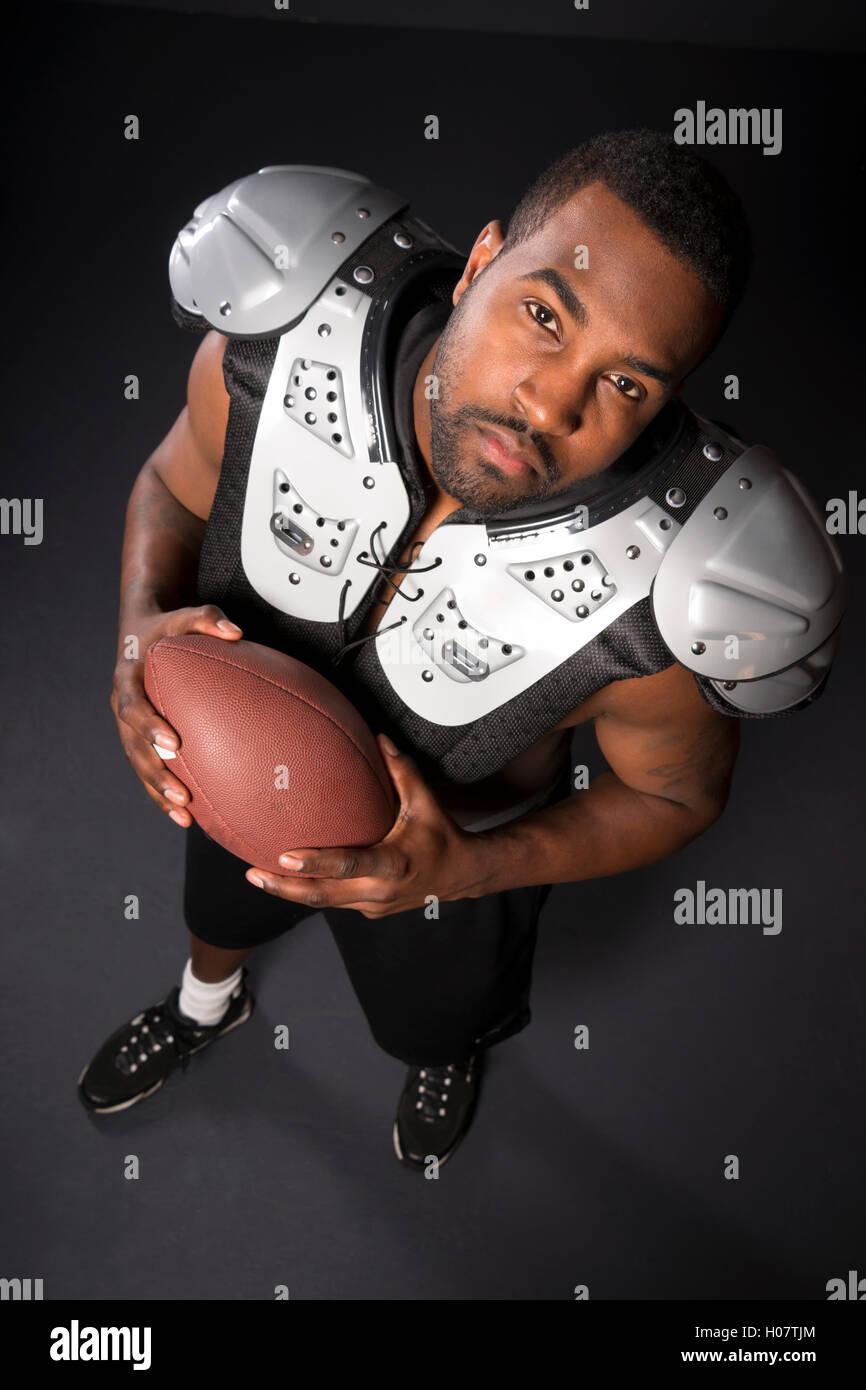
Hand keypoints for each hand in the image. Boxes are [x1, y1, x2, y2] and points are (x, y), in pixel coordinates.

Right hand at [110, 603, 242, 827]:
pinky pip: (148, 770)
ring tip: (184, 813)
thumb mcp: (188, 616)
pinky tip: (186, 817)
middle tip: (181, 793)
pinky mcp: (139, 739)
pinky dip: (163, 794)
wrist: (144, 632)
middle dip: (155, 773)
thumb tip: (237, 632)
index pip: (133, 705)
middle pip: (133, 746)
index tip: (173, 743)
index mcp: (128, 678)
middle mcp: (122, 705)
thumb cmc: (171, 626)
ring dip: (158, 791)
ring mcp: (128, 726)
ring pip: (139, 764)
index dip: (149, 726)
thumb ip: (209, 620)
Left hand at [244, 735, 491, 917]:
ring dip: (291, 892)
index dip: (316, 863)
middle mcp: (379, 892)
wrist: (461, 875)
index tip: (284, 856)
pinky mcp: (369, 911)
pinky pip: (335, 902)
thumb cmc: (441, 836)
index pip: (348, 865)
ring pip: (325, 902)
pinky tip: (288, 879)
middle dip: (285, 888)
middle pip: (323, 895)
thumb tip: (379, 737)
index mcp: (393, 864)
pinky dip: (311, 891)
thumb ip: (402, 770)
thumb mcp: (425, 802)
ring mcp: (373, 906)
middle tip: (253, 874)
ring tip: (257, 877)